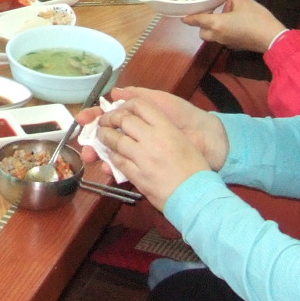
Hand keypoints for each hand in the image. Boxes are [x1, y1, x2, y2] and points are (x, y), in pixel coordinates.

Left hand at [97, 94, 224, 211]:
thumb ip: (163, 129)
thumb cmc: (194, 169)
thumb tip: (143, 123)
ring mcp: (144, 158)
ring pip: (116, 141)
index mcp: (167, 128)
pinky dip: (112, 157)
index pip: (140, 105)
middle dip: (110, 119)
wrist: (197, 195)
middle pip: (124, 120)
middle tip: (105, 121)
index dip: (126, 105)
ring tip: (102, 136)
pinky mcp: (138, 176)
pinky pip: (118, 162)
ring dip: (106, 137)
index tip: (120, 109)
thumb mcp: (182, 141)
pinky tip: (111, 155)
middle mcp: (154, 140)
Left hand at [182, 0, 286, 53]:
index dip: (189, 18)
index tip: (183, 16)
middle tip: (211, 9)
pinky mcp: (235, 45)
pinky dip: (224, 28)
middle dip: (203, 22)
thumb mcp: (243, 0)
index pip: (197, 21)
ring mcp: (226, 42)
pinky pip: (223, 36)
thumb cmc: (256, 18)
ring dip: (215, 24)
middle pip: (203, 31)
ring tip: (227, 10)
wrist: (272, 38)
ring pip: (213, 34)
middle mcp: (218, 35)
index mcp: (216, 24)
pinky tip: (235, 19)